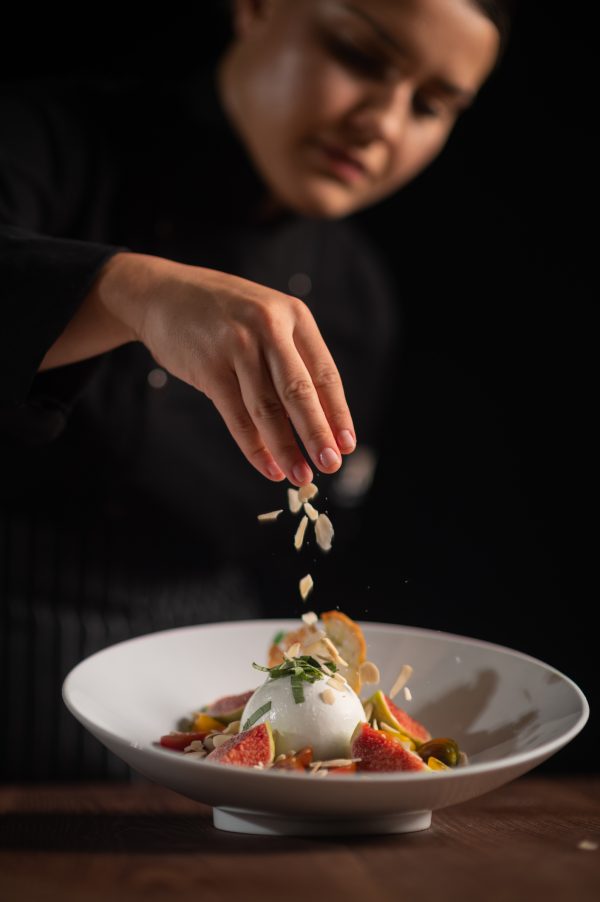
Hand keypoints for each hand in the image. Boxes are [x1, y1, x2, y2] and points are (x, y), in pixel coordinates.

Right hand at [110, 253, 356, 485]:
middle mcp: (269, 327)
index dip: (337, 412)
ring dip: (286, 448)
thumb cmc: (222, 314)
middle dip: (318, 434)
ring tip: (300, 476)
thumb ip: (291, 357)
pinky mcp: (209, 367)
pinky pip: (236, 416)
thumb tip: (318, 419)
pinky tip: (268, 466)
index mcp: (294, 316)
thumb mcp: (266, 319)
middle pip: (300, 392)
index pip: (324, 373)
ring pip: (268, 409)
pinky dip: (254, 447)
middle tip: (331, 465)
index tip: (347, 443)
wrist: (161, 293)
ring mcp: (237, 346)